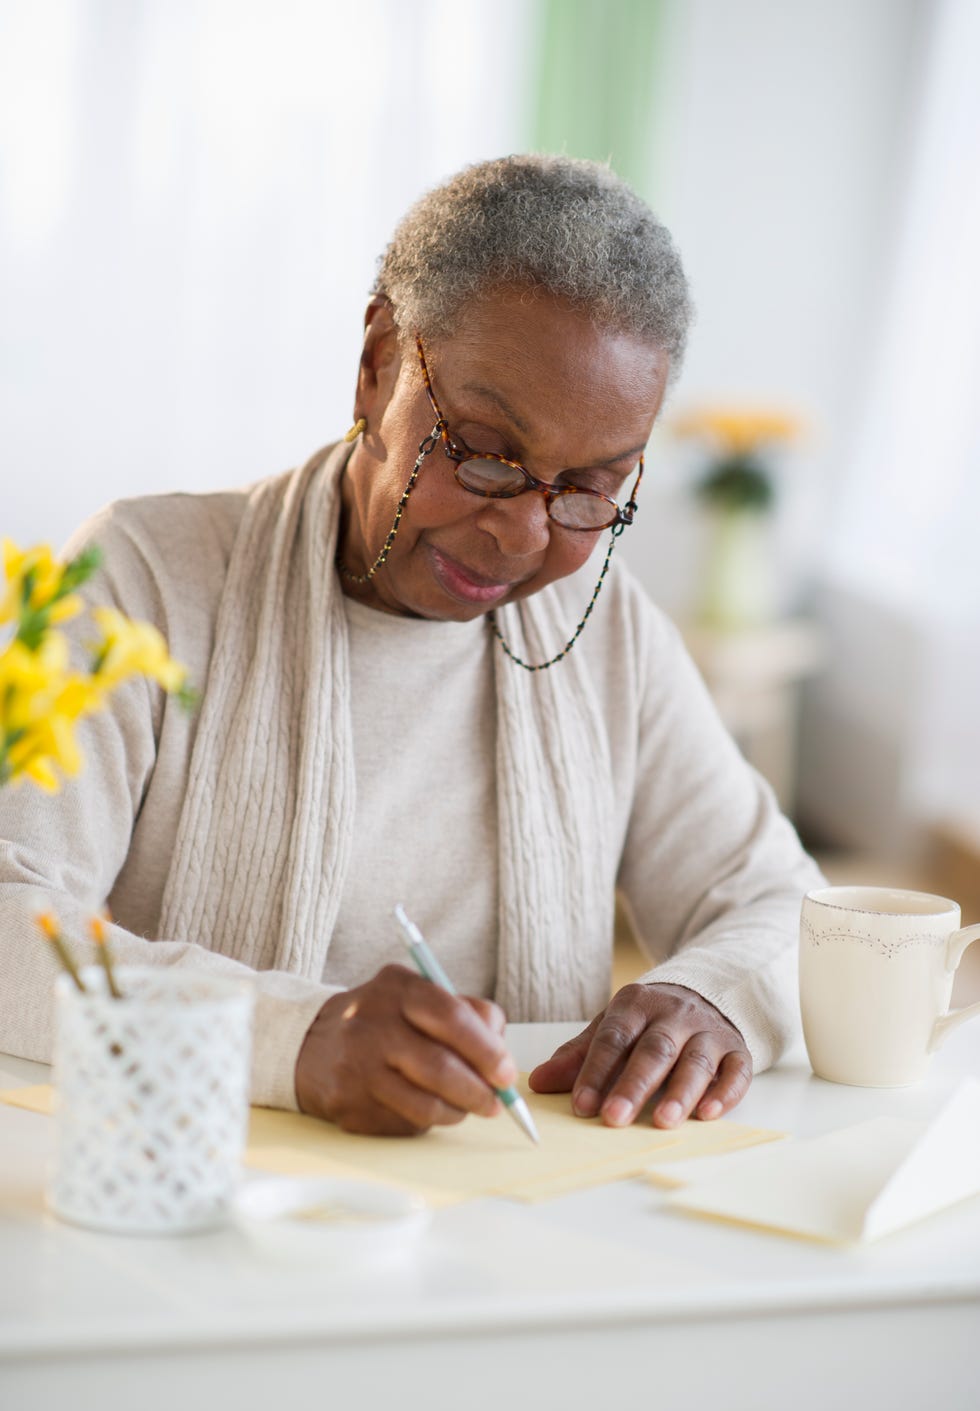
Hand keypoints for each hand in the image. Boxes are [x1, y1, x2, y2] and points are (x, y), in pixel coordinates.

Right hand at [295, 963, 514, 1135]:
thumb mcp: (417, 997)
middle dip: (478, 1091)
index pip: (451, 1016)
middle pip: (439, 1067)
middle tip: (495, 1102)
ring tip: (465, 1107)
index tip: (506, 1073)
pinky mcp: (347, 1105)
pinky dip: (427, 1122)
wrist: (309, 1044)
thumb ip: (466, 1013)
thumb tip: (502, 1053)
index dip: (487, 1049)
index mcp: (396, 989)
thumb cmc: (382, 1020)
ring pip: (425, 1104)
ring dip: (457, 1111)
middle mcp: (370, 1024)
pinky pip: (404, 1123)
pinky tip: (426, 1109)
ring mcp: (355, 1067)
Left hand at [528, 983, 751, 1127]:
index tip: (581, 1104)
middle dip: (634, 1085)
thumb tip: (537, 1081)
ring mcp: (709, 1031)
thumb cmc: (649, 1021)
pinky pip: (736, 1071)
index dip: (595, 1071)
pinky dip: (725, 1092)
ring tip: (663, 1121)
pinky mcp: (738, 1050)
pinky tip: (709, 1113)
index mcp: (637, 1004)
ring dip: (680, 1092)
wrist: (706, 992)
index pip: (613, 1037)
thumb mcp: (612, 1027)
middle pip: (654, 1049)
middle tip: (615, 1117)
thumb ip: (578, 1055)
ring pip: (695, 1060)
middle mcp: (675, 1014)